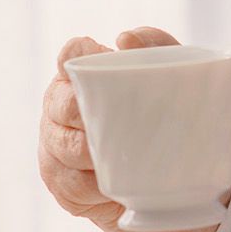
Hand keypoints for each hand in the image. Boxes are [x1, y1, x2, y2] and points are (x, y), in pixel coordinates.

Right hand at [38, 26, 225, 231]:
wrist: (174, 181)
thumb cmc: (165, 116)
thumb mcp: (172, 79)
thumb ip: (157, 46)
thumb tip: (125, 40)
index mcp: (82, 77)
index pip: (70, 56)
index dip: (75, 57)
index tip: (98, 59)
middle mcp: (60, 108)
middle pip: (62, 106)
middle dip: (85, 115)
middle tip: (118, 124)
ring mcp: (55, 148)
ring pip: (63, 151)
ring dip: (91, 157)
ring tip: (121, 161)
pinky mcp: (62, 187)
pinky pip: (71, 189)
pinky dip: (94, 192)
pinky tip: (112, 190)